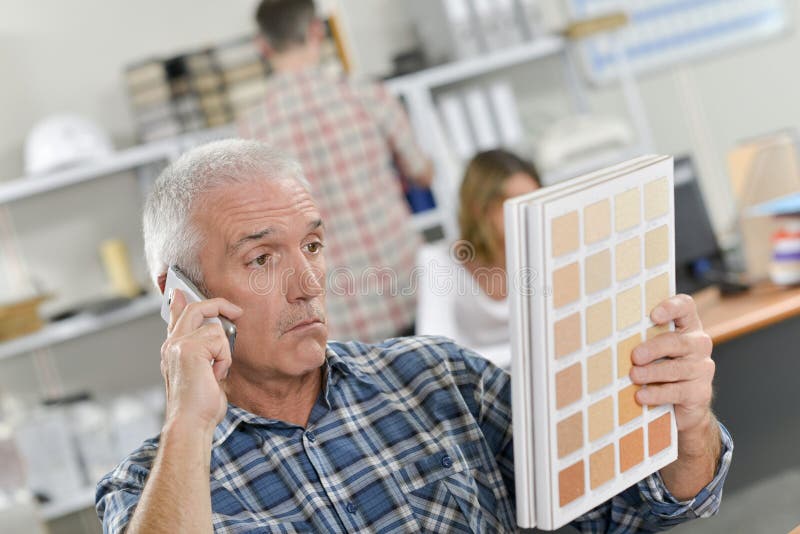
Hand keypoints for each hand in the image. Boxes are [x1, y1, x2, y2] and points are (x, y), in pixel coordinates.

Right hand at [161, 289, 242, 432]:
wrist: (191, 423)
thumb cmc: (200, 405)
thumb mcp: (204, 374)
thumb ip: (205, 353)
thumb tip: (216, 335)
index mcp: (172, 351)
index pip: (174, 318)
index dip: (178, 303)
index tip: (178, 291)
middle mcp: (171, 345)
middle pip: (194, 309)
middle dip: (218, 304)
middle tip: (236, 310)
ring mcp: (178, 345)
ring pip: (215, 329)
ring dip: (224, 353)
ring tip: (215, 373)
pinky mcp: (189, 348)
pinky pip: (220, 341)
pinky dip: (224, 360)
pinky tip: (215, 376)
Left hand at [629, 294, 714, 434]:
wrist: (681, 406)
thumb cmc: (659, 368)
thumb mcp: (651, 350)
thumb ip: (640, 338)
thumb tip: (610, 337)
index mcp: (687, 326)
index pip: (685, 307)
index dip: (671, 307)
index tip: (653, 316)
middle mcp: (698, 344)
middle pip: (676, 341)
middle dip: (653, 348)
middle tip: (635, 356)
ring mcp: (702, 368)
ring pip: (676, 368)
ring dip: (652, 373)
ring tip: (634, 376)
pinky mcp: (700, 392)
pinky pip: (677, 392)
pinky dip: (657, 394)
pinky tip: (641, 396)